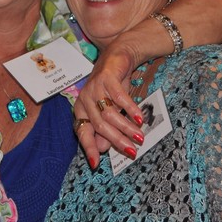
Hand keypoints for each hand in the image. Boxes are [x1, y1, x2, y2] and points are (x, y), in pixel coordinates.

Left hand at [74, 43, 143, 167]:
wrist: (118, 57)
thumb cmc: (112, 87)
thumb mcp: (109, 110)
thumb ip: (104, 129)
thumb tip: (104, 149)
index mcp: (81, 110)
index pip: (83, 133)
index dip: (90, 149)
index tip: (96, 164)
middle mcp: (84, 100)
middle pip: (99, 125)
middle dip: (116, 140)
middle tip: (132, 151)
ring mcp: (93, 88)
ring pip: (109, 113)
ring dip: (126, 127)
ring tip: (140, 136)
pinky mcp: (105, 78)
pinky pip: (118, 97)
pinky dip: (130, 109)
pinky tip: (139, 117)